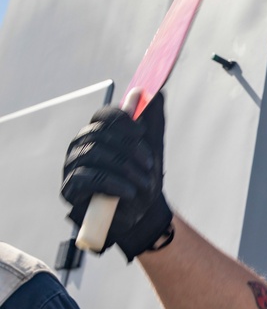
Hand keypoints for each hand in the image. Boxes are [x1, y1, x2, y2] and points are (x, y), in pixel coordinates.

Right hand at [61, 92, 171, 259]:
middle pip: (98, 134)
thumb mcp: (153, 148)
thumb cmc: (143, 179)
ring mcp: (73, 166)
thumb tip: (155, 93)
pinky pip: (87, 178)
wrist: (141, 215)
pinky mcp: (70, 188)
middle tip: (148, 164)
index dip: (122, 120)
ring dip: (125, 169)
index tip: (142, 132)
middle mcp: (81, 146)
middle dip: (128, 149)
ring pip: (94, 155)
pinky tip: (129, 192)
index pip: (103, 116)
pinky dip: (113, 184)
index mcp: (99, 133)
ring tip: (143, 184)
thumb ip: (152, 120)